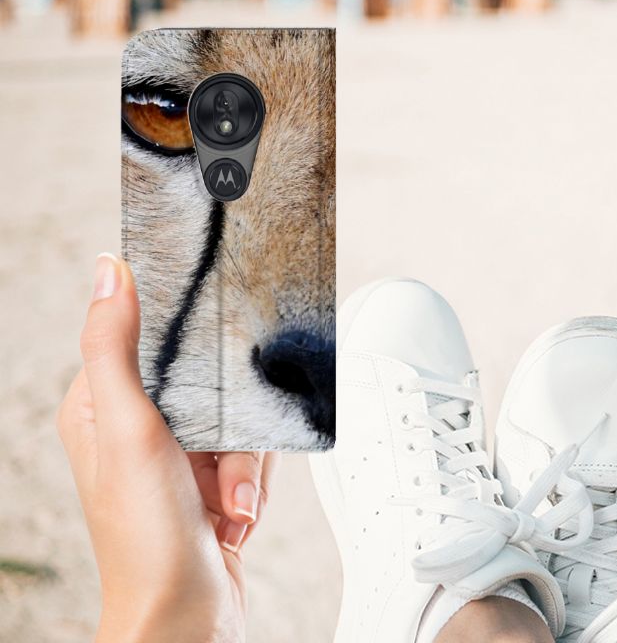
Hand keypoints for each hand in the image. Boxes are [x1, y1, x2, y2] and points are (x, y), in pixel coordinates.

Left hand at [58, 254, 278, 642]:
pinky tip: (235, 513)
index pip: (149, 341)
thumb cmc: (146, 540)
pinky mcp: (209, 481)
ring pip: (238, 419)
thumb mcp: (129, 430)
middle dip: (230, 429)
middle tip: (217, 466)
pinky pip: (253, 454)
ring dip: (244, 465)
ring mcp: (176, 458)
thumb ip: (114, 348)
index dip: (187, 351)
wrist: (186, 618)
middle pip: (209, 382)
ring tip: (227, 501)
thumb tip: (108, 272)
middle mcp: (137, 429)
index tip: (208, 370)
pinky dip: (253, 484)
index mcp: (100, 407)